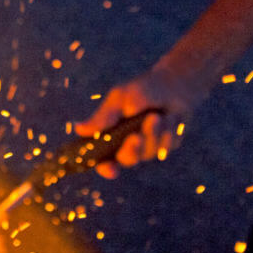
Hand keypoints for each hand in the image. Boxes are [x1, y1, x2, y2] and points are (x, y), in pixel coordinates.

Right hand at [75, 65, 206, 178]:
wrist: (172, 83)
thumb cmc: (141, 89)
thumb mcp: (120, 98)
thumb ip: (104, 116)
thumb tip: (79, 129)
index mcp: (112, 134)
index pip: (104, 159)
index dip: (105, 167)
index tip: (110, 168)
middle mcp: (129, 144)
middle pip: (127, 159)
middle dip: (132, 149)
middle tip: (136, 137)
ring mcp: (149, 146)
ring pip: (150, 152)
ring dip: (153, 133)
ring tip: (156, 115)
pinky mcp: (167, 145)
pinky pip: (168, 145)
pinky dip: (168, 130)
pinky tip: (170, 116)